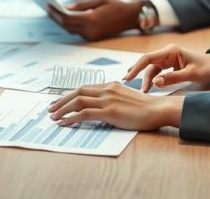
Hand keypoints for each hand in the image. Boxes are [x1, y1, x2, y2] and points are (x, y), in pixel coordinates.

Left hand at [48, 82, 184, 129]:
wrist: (158, 109)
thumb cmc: (145, 107)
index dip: (69, 95)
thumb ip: (113, 99)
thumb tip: (101, 107)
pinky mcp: (110, 111)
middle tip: (51, 109)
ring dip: (63, 109)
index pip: (84, 88)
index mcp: (110, 85)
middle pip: (77, 92)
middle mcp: (107, 90)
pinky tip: (65, 123)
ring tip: (54, 117)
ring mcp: (108, 100)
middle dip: (62, 101)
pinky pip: (85, 113)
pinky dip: (72, 118)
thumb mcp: (126, 98)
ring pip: (78, 102)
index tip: (60, 102)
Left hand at [52, 0, 142, 40]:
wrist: (133, 16)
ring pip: (72, 30)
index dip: (56, 12)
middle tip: (47, 8)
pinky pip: (78, 31)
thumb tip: (66, 8)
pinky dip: (71, 24)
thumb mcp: (99, 0)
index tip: (48, 5)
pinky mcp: (94, 37)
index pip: (67, 19)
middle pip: (67, 26)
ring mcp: (93, 36)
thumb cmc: (118, 4)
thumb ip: (82, 5)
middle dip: (56, 18)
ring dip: (62, 22)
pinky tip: (66, 17)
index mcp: (91, 20)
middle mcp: (91, 31)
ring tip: (53, 11)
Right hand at [123, 44, 209, 91]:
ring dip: (146, 79)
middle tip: (127, 83)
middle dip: (137, 73)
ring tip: (143, 92)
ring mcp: (167, 59)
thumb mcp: (191, 74)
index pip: (148, 57)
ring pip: (151, 69)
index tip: (128, 77)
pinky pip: (157, 72)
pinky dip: (152, 80)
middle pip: (147, 63)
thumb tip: (155, 83)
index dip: (137, 67)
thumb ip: (173, 78)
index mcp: (171, 51)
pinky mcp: (169, 65)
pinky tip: (148, 88)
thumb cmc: (205, 68)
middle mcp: (167, 53)